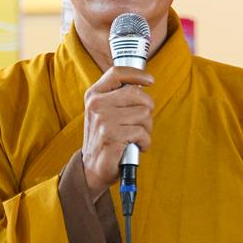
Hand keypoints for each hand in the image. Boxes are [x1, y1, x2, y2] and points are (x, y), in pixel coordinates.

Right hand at [81, 66, 154, 197]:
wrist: (91, 168)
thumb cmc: (105, 137)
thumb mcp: (104, 112)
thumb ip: (118, 96)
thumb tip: (143, 83)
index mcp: (94, 95)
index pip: (117, 73)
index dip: (137, 74)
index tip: (150, 81)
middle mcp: (96, 105)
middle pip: (137, 94)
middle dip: (147, 108)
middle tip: (141, 122)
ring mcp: (103, 120)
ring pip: (144, 114)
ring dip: (147, 128)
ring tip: (136, 136)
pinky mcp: (112, 136)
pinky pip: (142, 133)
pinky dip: (145, 142)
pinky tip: (136, 146)